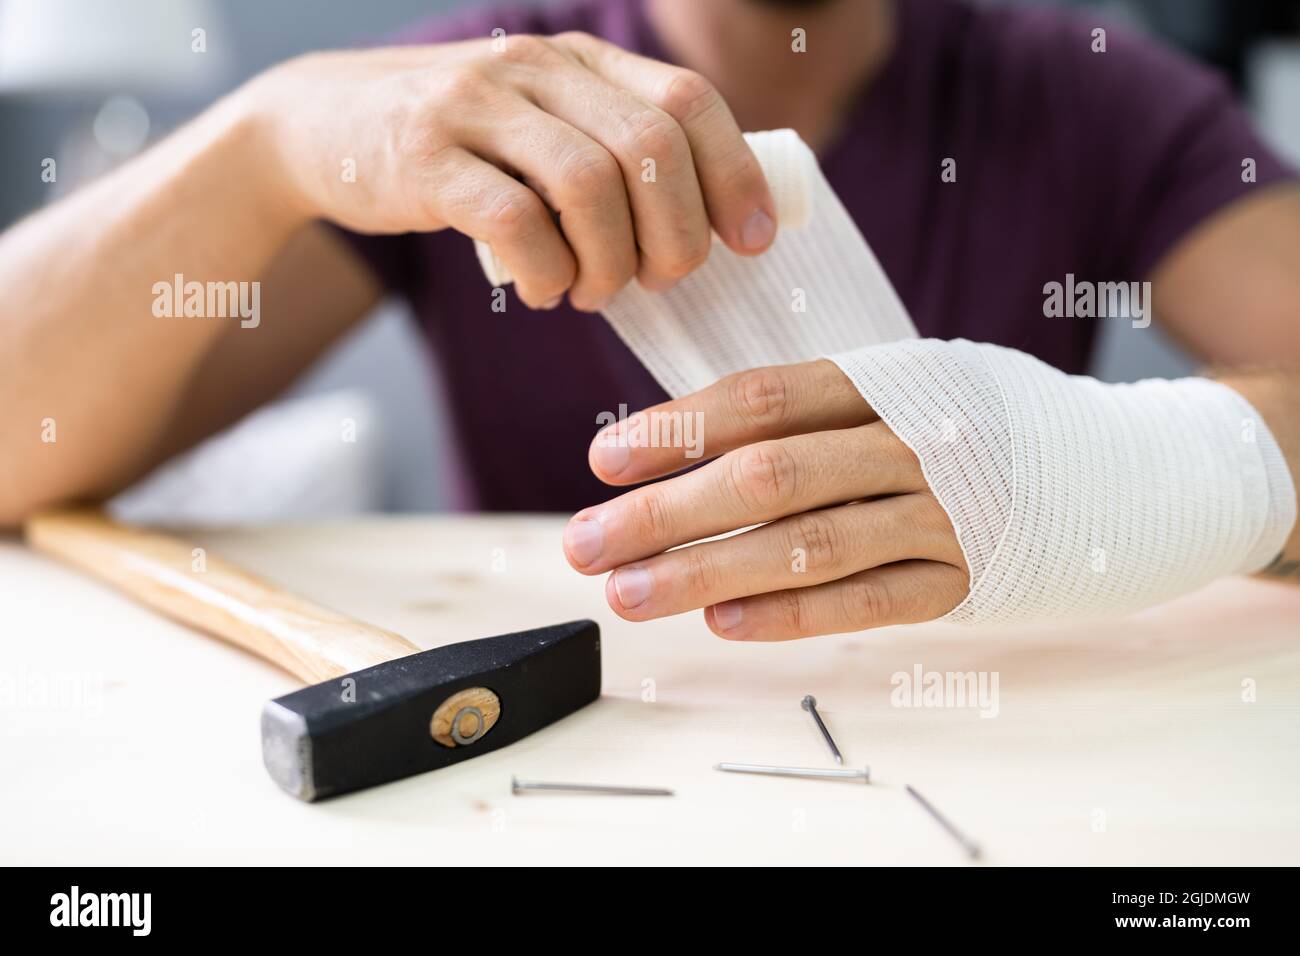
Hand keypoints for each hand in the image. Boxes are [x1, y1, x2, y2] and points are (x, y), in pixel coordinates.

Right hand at [250, 32, 776, 309]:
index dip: (734, 174)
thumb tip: (710, 222)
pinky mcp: (426, 158)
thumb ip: (613, 153)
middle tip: (661, 280)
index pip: (687, 99)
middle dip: (676, 234)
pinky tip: (543, 291)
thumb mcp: (542, 128)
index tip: (753, 240)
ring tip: (595, 291)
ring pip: (588, 184)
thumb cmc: (458, 148)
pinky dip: (546, 273)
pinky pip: (514, 221)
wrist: (319, 127)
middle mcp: (536, 69)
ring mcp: (477, 107)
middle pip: (650, 147)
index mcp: (579, 60)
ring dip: (610, 262)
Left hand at [563, 361, 969, 639]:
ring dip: (706, 572)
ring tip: (628, 594)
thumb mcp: (899, 389)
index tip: (602, 461)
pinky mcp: (965, 581)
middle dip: (665, 513)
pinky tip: (723, 623)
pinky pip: (869, 601)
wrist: (1115, 472)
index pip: (763, 400)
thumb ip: (808, 413)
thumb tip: (679, 451)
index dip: (677, 431)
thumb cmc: (973, 426)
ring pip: (809, 545)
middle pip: (769, 476)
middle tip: (585, 545)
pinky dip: (793, 613)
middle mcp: (912, 444)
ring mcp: (942, 515)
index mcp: (884, 382)